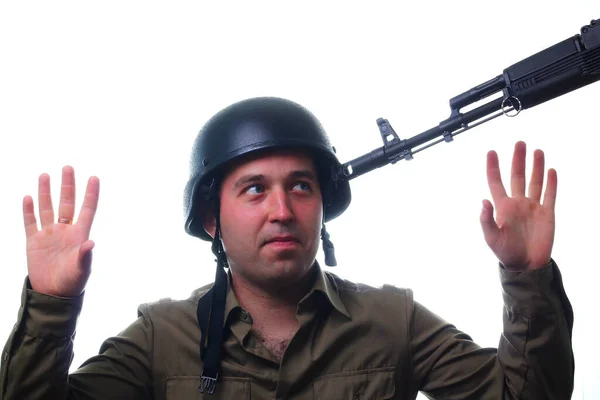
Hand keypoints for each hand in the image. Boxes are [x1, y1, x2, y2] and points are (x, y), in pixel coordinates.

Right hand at [23, 166, 99, 296]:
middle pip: (66, 203)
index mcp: (79, 234)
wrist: (52, 294)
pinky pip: (30, 222)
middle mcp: (65, 230)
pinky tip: (29, 197)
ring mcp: (49, 234)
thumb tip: (91, 243)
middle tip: (68, 167)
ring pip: (47, 208)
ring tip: (45, 175)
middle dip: (67, 186)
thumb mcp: (81, 270)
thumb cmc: (72, 282)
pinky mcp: (34, 242)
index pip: (87, 209)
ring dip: (46, 192)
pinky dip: (29, 210)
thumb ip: (85, 256)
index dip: (91, 194)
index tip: (94, 177)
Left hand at [480, 141, 555, 270]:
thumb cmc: (505, 253)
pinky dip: (551, 183)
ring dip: (536, 167)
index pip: (496, 182)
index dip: (493, 167)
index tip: (491, 152)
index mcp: (502, 207)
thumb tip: (483, 201)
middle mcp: (517, 203)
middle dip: (517, 160)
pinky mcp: (547, 214)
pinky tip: (551, 171)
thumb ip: (486, 220)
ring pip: (534, 182)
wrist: (526, 265)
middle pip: (517, 176)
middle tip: (519, 143)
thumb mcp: (491, 238)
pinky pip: (549, 195)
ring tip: (537, 151)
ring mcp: (532, 207)